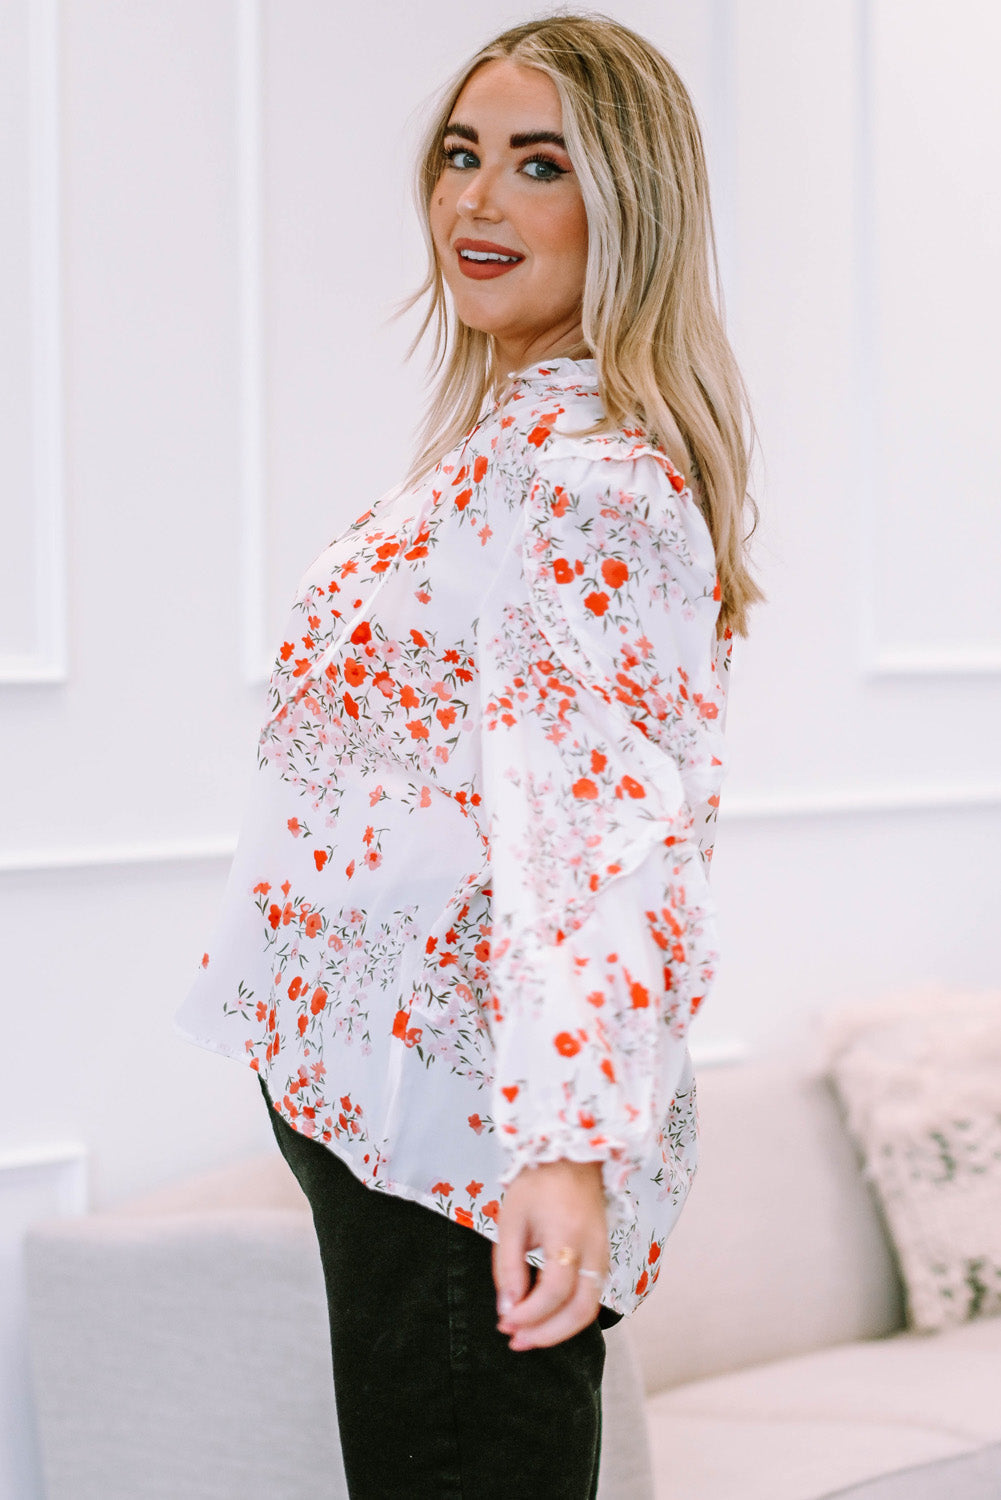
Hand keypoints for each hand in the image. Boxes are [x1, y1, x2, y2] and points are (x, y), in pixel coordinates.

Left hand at [492, 1158, 608, 1349]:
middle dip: (547, 1334)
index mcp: (568, 1235)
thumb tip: (507, 1310)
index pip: (554, 1291)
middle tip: (516, 1341)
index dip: (529, 1314)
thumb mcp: (511, 1220)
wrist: (571, 1157)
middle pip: (581, 1310)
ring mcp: (603, 1255)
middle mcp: (593, 1250)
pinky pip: (591, 1296)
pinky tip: (545, 1318)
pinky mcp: (603, 1258)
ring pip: (590, 1308)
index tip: (504, 1322)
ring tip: (528, 1337)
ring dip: (559, 1330)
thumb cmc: (537, 1185)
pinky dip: (569, 1315)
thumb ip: (508, 1267)